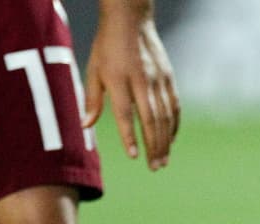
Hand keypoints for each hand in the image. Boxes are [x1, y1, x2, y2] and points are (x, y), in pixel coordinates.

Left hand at [84, 0, 179, 169]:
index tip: (134, 155)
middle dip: (154, 146)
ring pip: (165, 116)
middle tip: (154, 167)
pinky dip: (173, 126)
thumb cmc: (107, 47)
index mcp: (119, 78)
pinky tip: (170, 140)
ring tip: (163, 161)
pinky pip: (174, 107)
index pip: (126, 113)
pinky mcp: (168, 78)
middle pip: (150, 119)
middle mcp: (141, 80)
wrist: (131, 20)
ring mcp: (158, 79)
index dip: (130, 135)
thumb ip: (92, 100)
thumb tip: (86, 126)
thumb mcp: (93, 69)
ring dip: (165, 141)